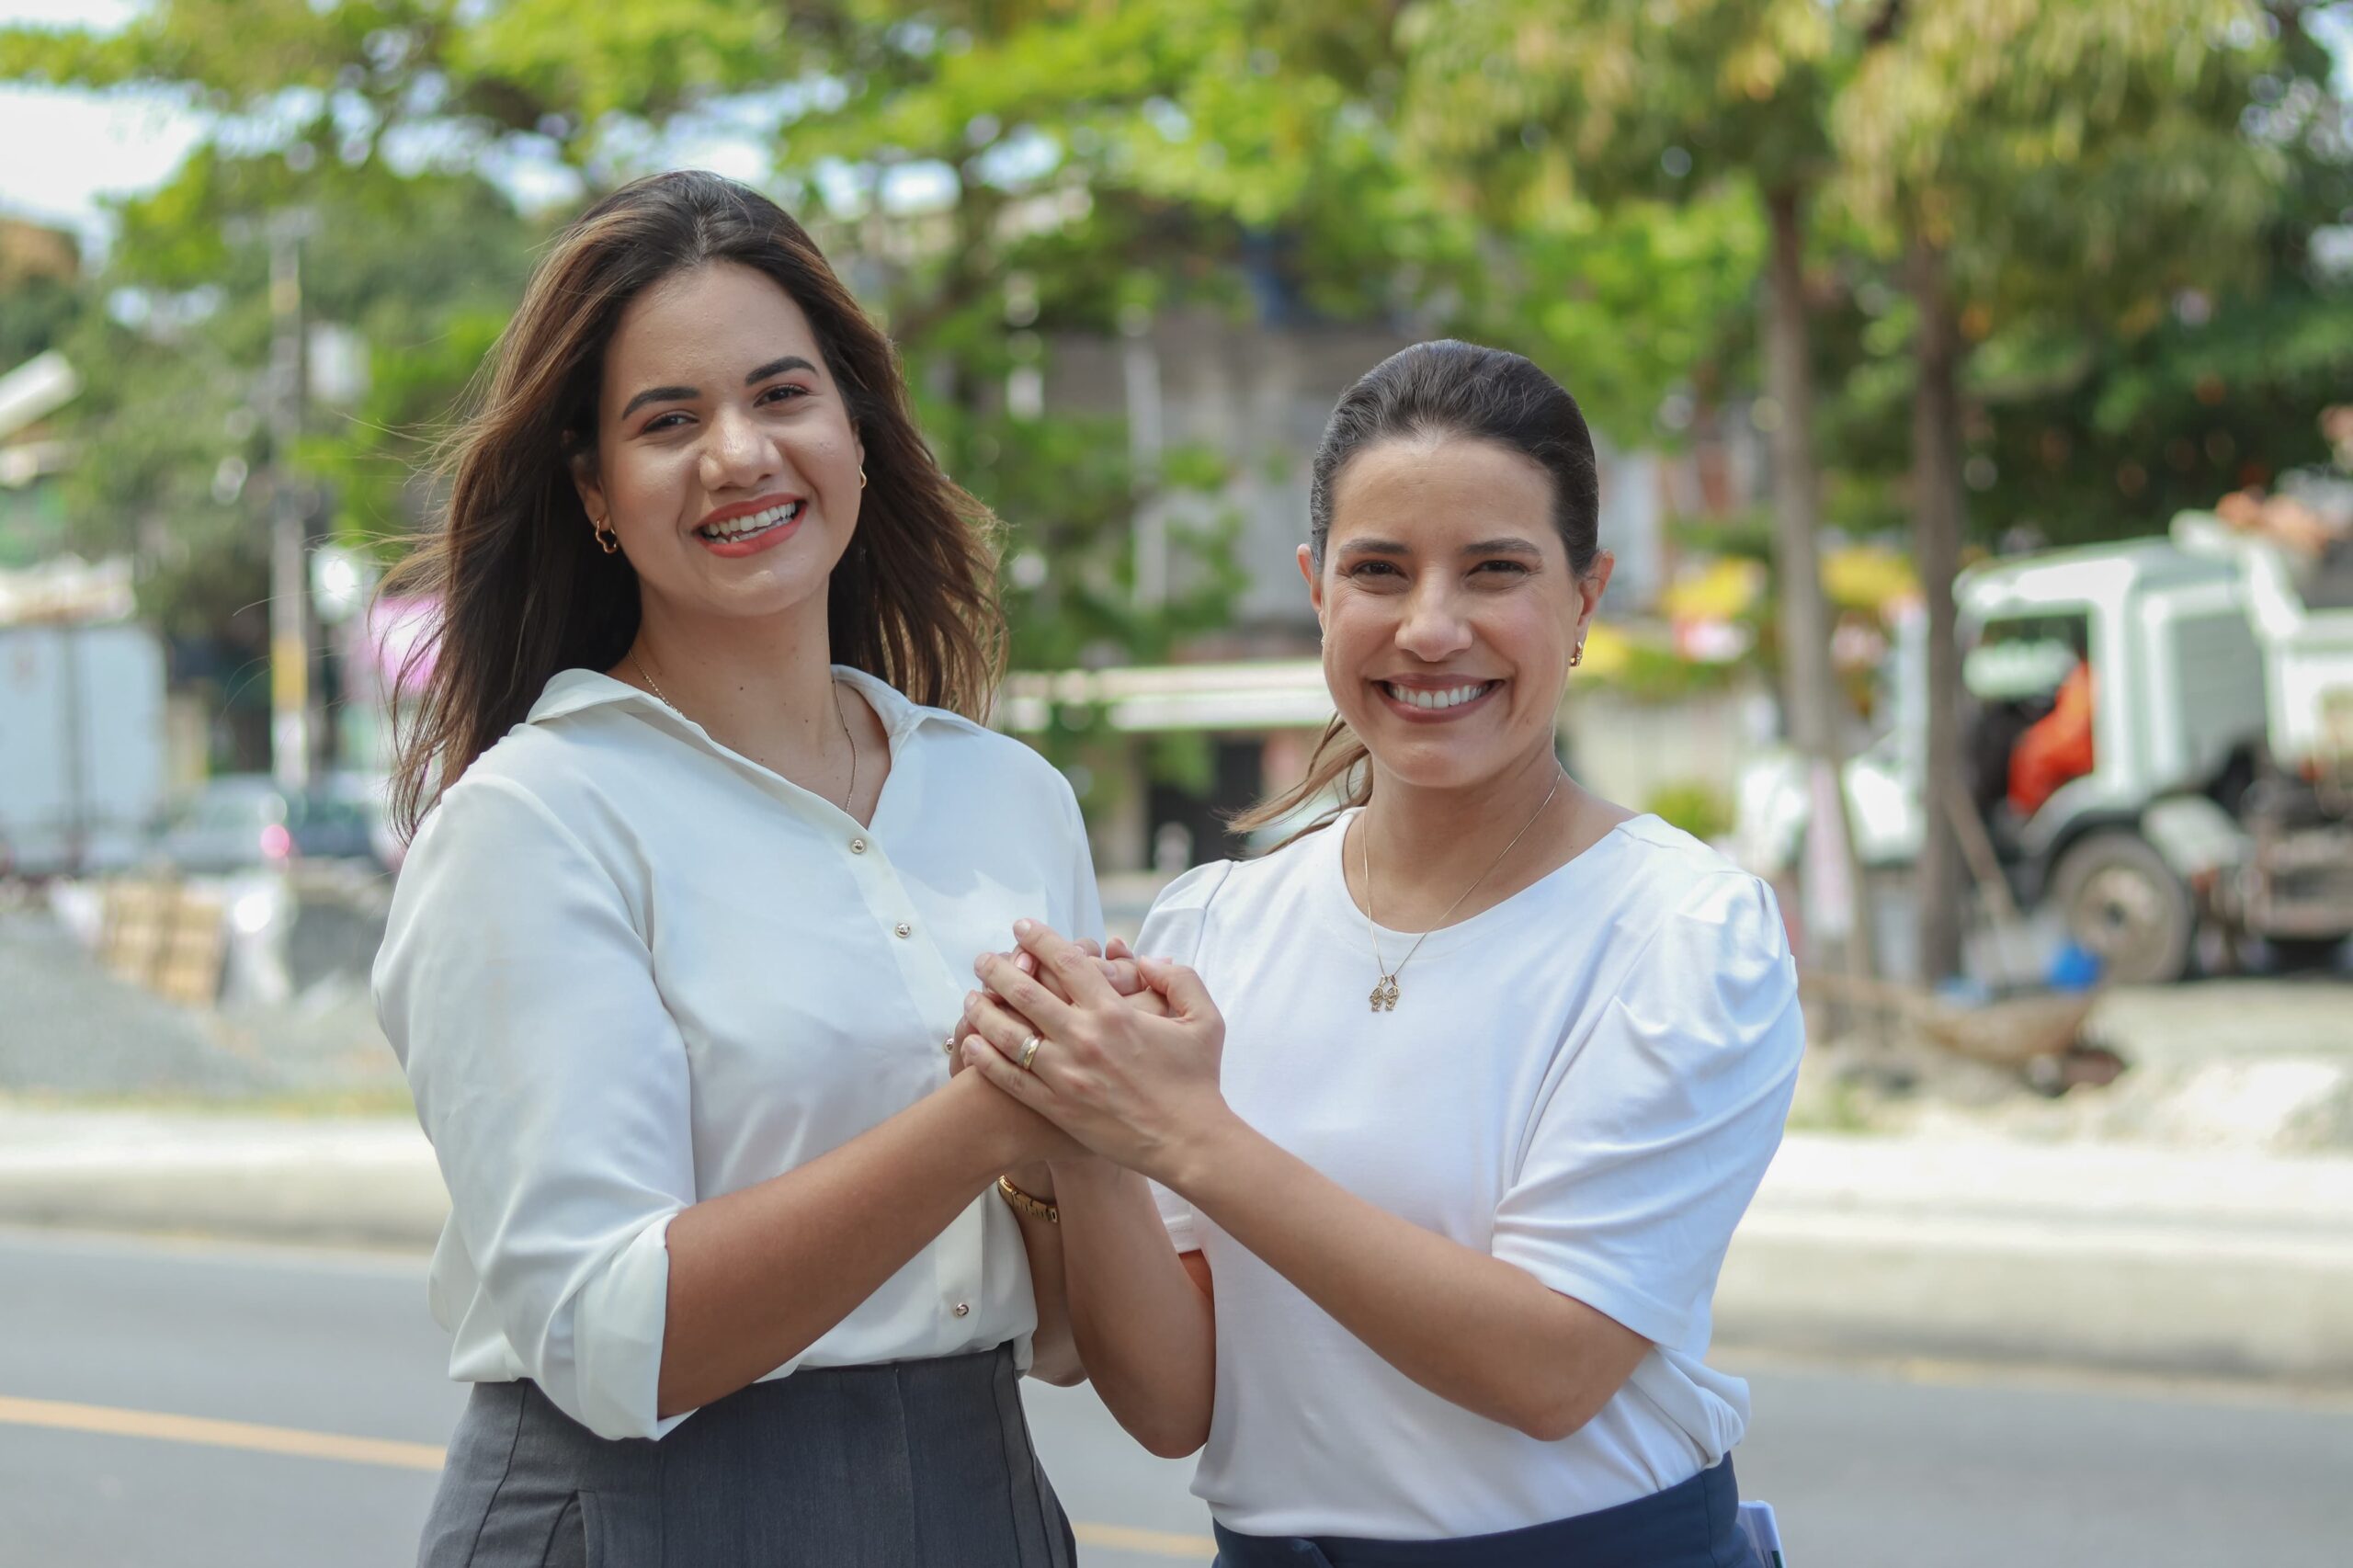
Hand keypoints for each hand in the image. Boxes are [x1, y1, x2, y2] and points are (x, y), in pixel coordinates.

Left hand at [962, 919, 1231, 1186]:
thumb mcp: (1204, 1019)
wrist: (1189, 1143)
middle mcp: (1084, 1038)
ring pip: (1009, 1034)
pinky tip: (970, 1042)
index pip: (1067, 962)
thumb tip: (1148, 960)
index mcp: (1115, 1011)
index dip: (1039, 939)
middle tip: (983, 959)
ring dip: (983, 1010)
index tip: (1021, 927)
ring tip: (971, 997)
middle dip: (998, 969)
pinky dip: (984, 1057)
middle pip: (1026, 992)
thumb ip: (1179, 980)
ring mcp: (1066, 1074)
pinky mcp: (1057, 1107)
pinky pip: (1010, 1078)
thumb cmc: (1199, 1081)